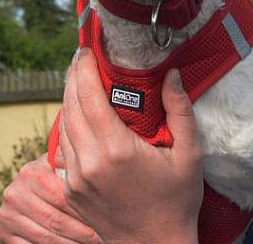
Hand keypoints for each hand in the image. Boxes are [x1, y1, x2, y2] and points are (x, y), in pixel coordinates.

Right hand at [0, 155, 102, 243]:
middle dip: (83, 232)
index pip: (63, 197)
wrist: (29, 192)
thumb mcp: (61, 166)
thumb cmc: (55, 177)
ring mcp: (7, 215)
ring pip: (46, 238)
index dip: (86, 210)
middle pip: (56, 221)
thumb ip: (73, 164)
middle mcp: (14, 193)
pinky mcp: (5, 234)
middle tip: (102, 237)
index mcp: (30, 173)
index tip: (105, 219)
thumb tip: (95, 164)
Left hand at [59, 48, 203, 243]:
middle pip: (70, 106)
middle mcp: (89, 163)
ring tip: (81, 82)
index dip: (83, 68)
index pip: (88, 96)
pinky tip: (82, 117)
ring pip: (64, 127)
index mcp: (116, 150)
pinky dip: (70, 127)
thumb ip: (180, 112)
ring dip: (69, 101)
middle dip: (73, 77)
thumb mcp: (188, 156)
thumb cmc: (177, 202)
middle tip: (81, 59)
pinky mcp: (71, 190)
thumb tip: (172, 75)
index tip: (86, 50)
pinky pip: (65, 149)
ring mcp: (76, 179)